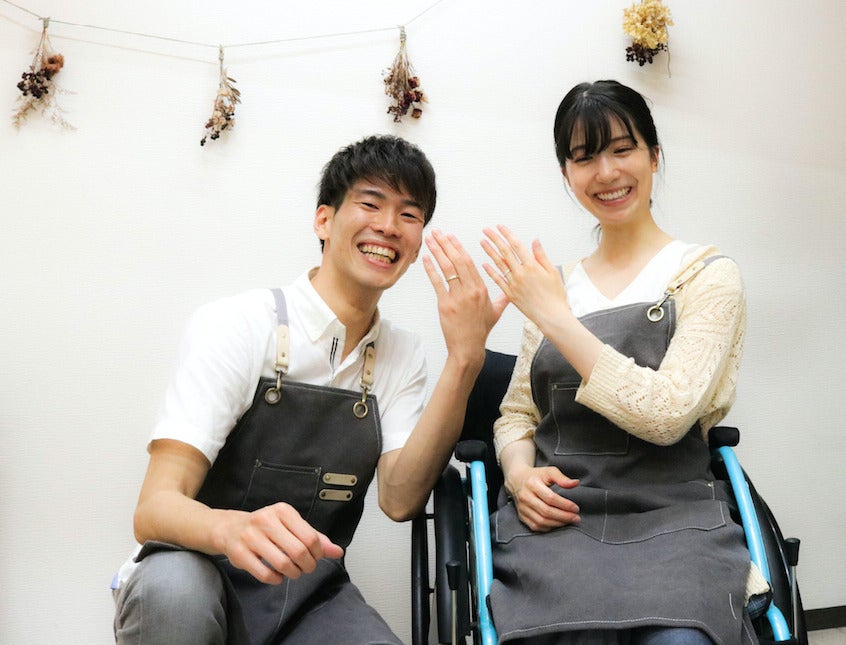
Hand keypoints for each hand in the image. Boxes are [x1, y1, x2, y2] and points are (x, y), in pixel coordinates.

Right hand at [221, 502, 343, 584]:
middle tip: (306, 568)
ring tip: (293, 572)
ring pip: (282, 564)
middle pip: (298, 551)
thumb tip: (338, 551)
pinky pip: (265, 574)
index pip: (310, 537)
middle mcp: (266, 520)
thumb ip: (314, 538)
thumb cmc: (266, 528)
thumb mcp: (290, 526)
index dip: (318, 553)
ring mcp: (251, 537)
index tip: (315, 557)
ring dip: (293, 573)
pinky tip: (278, 576)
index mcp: (283, 511)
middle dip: (307, 565)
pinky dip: (276, 580)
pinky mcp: (240, 554)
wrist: (230, 528)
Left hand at [423, 229, 507, 364]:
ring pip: (447, 268)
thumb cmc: (481, 330)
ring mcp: (457, 297)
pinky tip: (425, 258)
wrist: (469, 347)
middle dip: (446, 243)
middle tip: (437, 232)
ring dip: (437, 251)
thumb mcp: (495, 312)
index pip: (469, 262)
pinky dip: (430, 269)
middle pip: (457, 260)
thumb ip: (502, 298)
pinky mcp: (445, 304)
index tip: (451, 236)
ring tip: (429, 240)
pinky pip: (437, 282)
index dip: (458, 247)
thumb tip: (510, 290)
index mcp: (482, 289)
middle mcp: (470, 290)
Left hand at [480, 225, 571, 329]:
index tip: (499, 227)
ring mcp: (514, 284)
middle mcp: (521, 273)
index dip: (507, 234)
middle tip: (486, 230)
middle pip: (505, 252)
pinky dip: (491, 271)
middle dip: (494, 239)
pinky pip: (498, 280)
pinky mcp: (510, 294)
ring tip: (482, 242)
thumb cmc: (555, 296)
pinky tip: (484, 264)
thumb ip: (541, 256)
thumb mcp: (553, 272)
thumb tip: (534, 241)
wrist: (551, 316)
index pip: (516, 245)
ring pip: (499, 264)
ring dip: (489, 252)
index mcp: (532, 266)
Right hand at [506, 463, 579, 531]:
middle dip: (564, 517)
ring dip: (558, 523)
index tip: (576, 508)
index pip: (550, 498)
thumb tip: (576, 483)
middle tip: (576, 518)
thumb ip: (562, 478)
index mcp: (532, 484)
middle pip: (546, 511)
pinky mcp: (521, 516)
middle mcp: (525, 497)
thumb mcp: (549, 472)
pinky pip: (536, 526)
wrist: (517, 480)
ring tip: (569, 521)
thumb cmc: (536, 476)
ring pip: (541, 521)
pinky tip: (558, 524)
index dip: (565, 505)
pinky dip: (549, 527)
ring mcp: (522, 508)